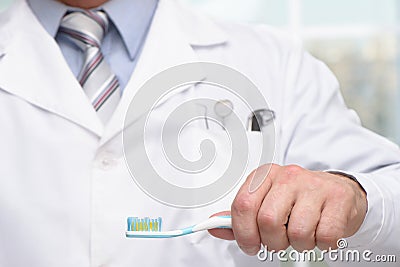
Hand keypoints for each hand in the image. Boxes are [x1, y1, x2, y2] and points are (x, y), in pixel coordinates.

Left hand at [209, 164, 366, 254]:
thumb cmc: (297, 199)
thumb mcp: (265, 202)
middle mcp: (288, 176)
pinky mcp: (338, 199)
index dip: (243, 232)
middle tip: (279, 240)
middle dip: (272, 242)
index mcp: (265, 175)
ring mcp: (314, 186)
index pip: (243, 205)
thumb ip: (240, 217)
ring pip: (297, 232)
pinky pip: (325, 236)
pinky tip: (320, 231)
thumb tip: (214, 227)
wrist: (337, 191)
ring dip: (298, 244)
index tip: (250, 244)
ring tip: (302, 233)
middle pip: (268, 221)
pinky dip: (321, 244)